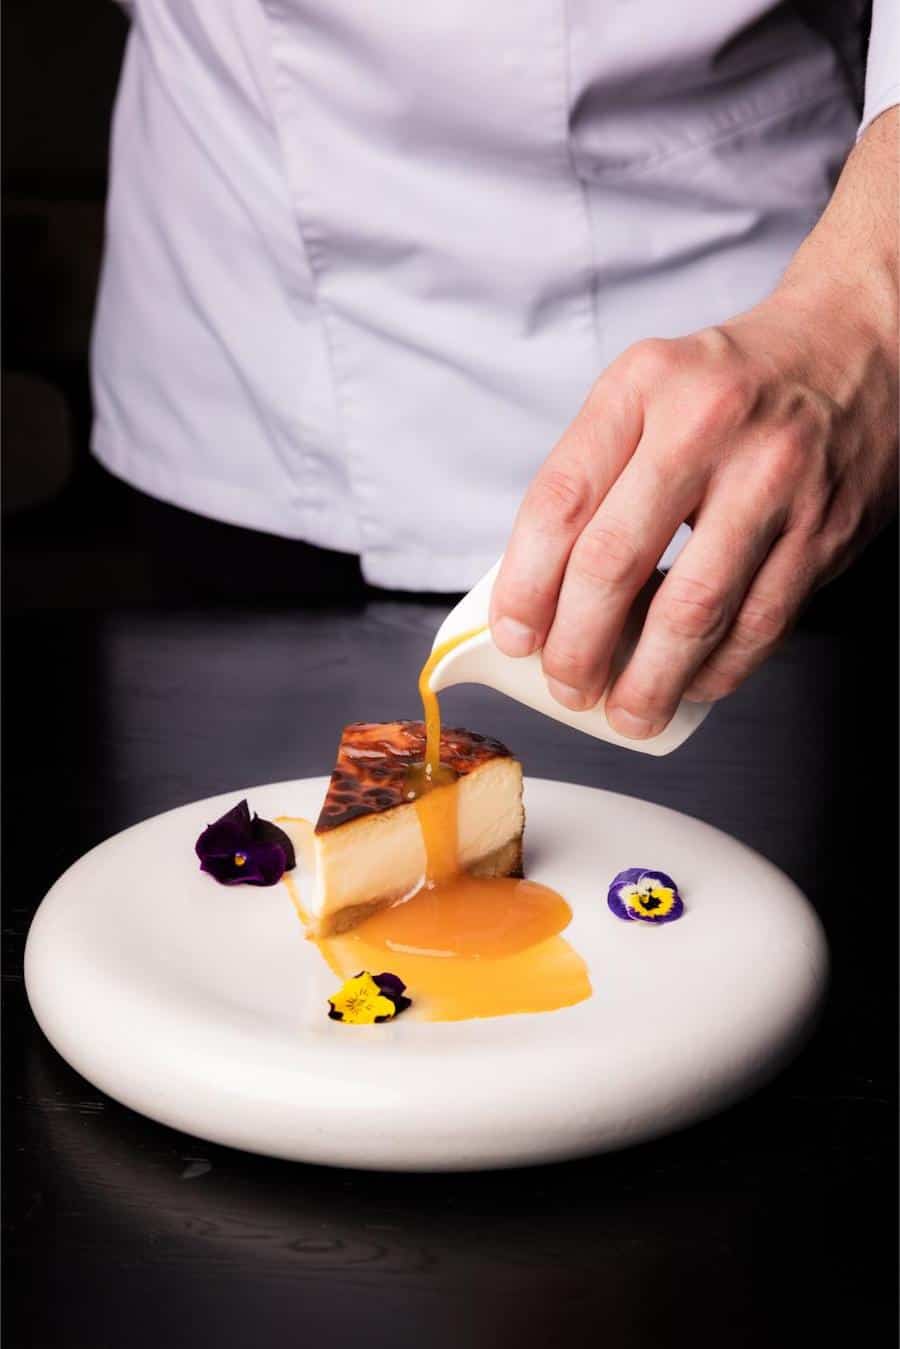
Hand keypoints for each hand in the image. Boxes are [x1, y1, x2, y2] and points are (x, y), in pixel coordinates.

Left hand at [490, 112, 898, 739]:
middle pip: (614, 563)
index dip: (525, 585)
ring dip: (649, 680)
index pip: (560, 501)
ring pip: (692, 609)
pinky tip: (692, 685)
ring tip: (625, 712)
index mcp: (643, 385)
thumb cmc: (733, 383)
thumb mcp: (647, 391)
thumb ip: (595, 476)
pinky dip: (718, 670)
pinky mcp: (824, 526)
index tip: (515, 635)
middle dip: (578, 647)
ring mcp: (773, 477)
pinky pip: (760, 622)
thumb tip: (543, 594)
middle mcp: (707, 424)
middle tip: (566, 684)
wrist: (858, 345)